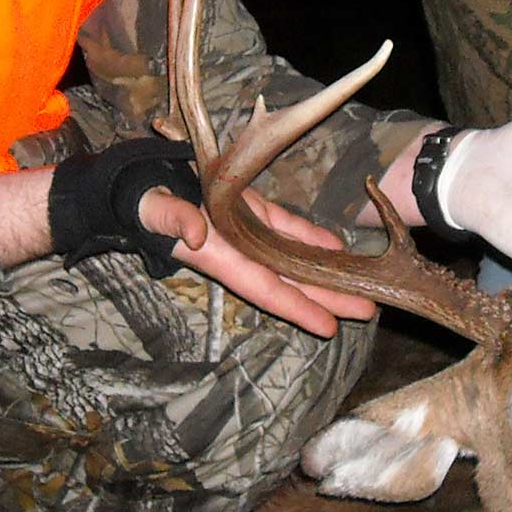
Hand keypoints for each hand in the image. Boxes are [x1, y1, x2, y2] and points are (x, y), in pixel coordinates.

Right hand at [139, 187, 376, 337]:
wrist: (143, 185)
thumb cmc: (145, 201)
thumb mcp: (156, 210)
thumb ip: (174, 220)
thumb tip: (194, 234)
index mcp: (220, 256)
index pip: (265, 287)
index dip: (297, 307)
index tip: (329, 327)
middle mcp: (240, 251)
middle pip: (292, 280)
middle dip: (328, 297)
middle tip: (369, 310)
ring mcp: (249, 232)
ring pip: (295, 256)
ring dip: (326, 270)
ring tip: (362, 284)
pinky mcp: (251, 211)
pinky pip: (286, 228)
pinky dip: (310, 237)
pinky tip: (335, 247)